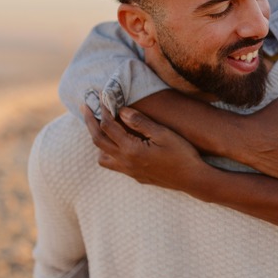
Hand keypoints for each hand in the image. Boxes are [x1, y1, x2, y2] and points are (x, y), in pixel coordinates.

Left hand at [82, 104, 204, 190]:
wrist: (192, 179)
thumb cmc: (181, 154)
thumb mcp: (163, 134)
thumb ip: (140, 122)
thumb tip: (121, 111)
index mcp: (131, 149)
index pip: (108, 126)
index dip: (102, 110)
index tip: (100, 98)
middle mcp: (125, 162)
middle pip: (98, 141)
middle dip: (90, 122)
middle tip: (85, 107)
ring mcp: (129, 171)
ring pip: (102, 157)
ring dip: (99, 141)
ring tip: (104, 127)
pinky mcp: (135, 176)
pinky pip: (114, 165)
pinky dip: (109, 152)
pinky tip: (120, 144)